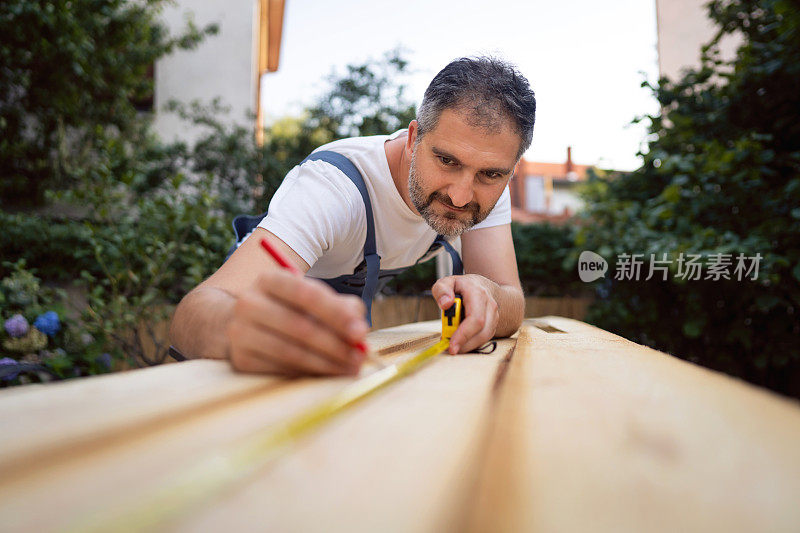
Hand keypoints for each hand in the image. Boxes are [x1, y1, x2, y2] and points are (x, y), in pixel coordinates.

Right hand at [226, 269, 368, 375]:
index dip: (336, 314)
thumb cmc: (289, 309)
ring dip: (325, 363)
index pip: (306, 294)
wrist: (242, 325)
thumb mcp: (312, 298)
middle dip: (335, 344)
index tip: (360, 332)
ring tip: (349, 368)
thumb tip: (359, 331)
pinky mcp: (240, 359)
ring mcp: (240, 332)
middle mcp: (249, 303)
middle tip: (359, 357)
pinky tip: (326, 373)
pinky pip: (280, 369)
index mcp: (269, 280)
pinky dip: (307, 373)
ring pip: (290, 351)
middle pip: (298, 326)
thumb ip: (341, 307)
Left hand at [432, 274, 498, 354]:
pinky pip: (483, 339)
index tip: (451, 344)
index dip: (464, 334)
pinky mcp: (493, 326)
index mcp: (478, 293)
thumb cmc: (463, 286)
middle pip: (482, 331)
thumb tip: (445, 304)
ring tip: (452, 345)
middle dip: (465, 344)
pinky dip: (471, 344)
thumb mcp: (448, 281)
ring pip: (484, 337)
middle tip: (449, 349)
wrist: (484, 287)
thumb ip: (442, 290)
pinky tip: (460, 342)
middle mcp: (489, 306)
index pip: (475, 318)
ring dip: (467, 345)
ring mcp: (494, 317)